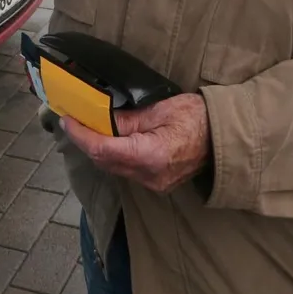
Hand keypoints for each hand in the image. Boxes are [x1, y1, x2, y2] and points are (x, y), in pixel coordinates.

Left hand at [61, 93, 210, 193]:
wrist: (224, 138)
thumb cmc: (197, 117)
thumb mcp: (160, 110)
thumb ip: (128, 119)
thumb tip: (100, 119)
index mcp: (151, 156)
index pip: (103, 149)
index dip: (81, 135)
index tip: (68, 120)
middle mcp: (150, 176)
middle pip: (105, 162)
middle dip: (86, 141)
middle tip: (74, 119)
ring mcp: (154, 184)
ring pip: (114, 168)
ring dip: (98, 149)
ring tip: (88, 126)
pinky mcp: (157, 183)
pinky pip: (126, 170)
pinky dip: (113, 155)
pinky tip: (109, 139)